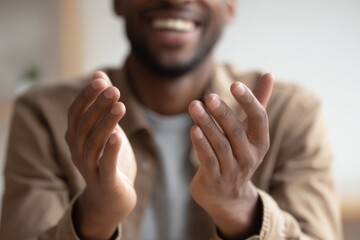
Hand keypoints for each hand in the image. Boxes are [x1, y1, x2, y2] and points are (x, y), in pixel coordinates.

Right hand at [65, 71, 136, 238]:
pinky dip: (110, 150)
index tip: (101, 80)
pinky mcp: (105, 182)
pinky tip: (118, 135)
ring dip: (106, 123)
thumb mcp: (107, 129)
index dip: (86, 96)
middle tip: (114, 90)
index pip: (75, 113)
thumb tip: (100, 73)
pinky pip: (105, 165)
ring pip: (93, 143)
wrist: (112, 198)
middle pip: (84, 125)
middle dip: (98, 106)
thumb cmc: (109, 159)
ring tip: (120, 106)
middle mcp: (78, 151)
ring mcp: (89, 168)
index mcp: (77, 138)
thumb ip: (103, 104)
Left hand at [188, 73, 273, 237]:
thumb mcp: (251, 132)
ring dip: (206, 124)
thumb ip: (258, 103)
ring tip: (194, 106)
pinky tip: (193, 129)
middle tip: (209, 96)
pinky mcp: (214, 179)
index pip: (259, 119)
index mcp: (260, 142)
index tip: (235, 84)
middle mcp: (249, 156)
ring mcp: (232, 170)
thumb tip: (270, 74)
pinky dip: (201, 144)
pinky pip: (208, 160)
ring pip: (220, 144)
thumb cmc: (239, 153)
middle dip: (223, 113)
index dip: (248, 101)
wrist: (228, 197)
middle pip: (236, 131)